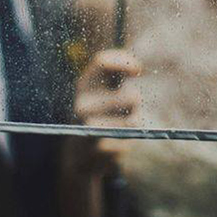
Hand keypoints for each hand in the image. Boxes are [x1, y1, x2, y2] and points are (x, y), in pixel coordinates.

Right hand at [66, 49, 140, 177]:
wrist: (79, 155)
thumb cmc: (98, 113)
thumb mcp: (100, 89)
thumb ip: (116, 71)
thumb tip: (137, 67)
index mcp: (84, 85)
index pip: (103, 62)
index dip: (125, 62)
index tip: (138, 70)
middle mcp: (83, 104)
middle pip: (131, 97)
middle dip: (136, 102)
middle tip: (127, 107)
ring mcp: (90, 127)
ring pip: (134, 120)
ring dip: (134, 122)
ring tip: (119, 125)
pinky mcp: (101, 148)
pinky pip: (131, 139)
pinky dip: (129, 140)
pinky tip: (115, 142)